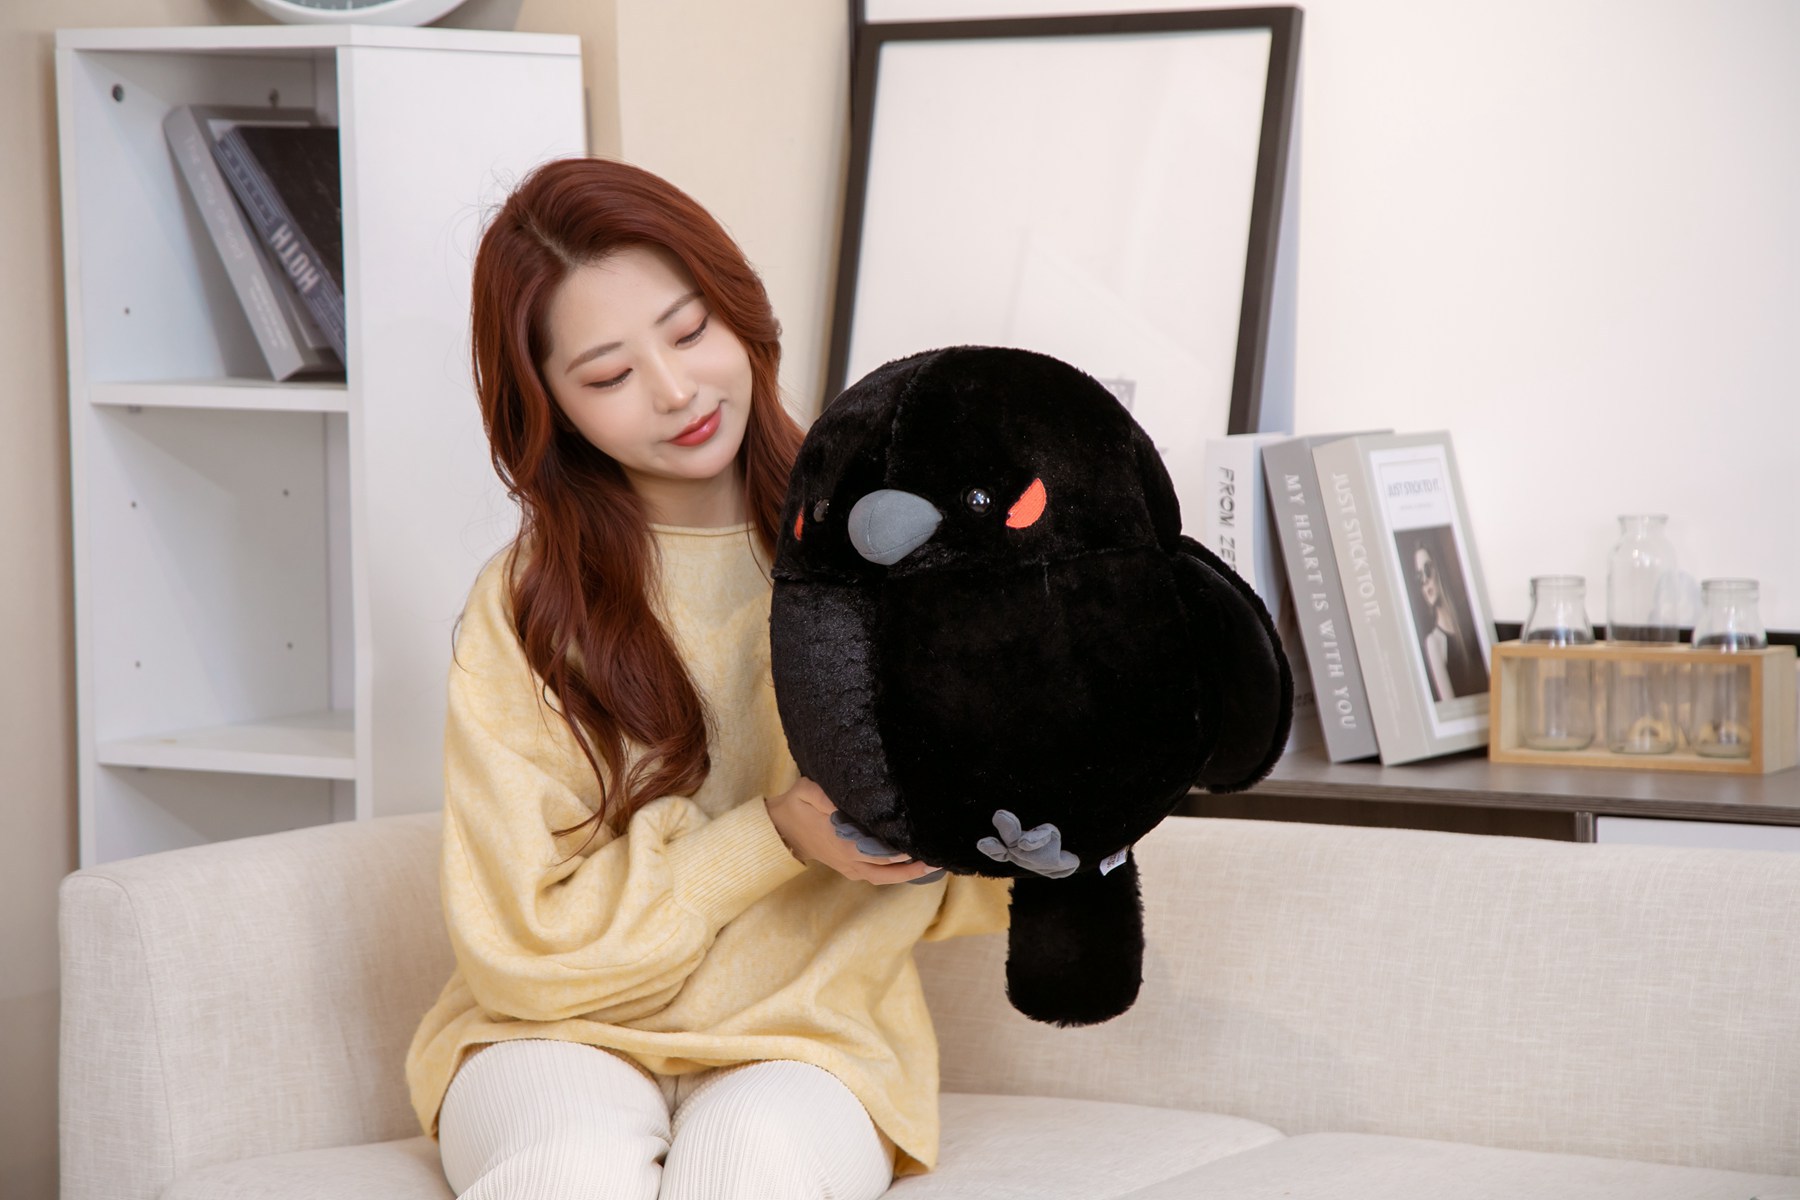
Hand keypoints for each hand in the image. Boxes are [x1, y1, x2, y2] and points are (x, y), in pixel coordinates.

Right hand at [765, 778, 937, 884]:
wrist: (782, 829)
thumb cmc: (797, 806)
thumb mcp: (805, 792)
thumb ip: (822, 794)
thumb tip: (841, 800)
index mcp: (842, 843)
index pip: (878, 852)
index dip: (900, 852)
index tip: (921, 845)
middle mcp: (849, 859)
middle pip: (887, 869)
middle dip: (913, 865)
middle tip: (937, 857)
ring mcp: (850, 867)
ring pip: (884, 877)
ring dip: (908, 874)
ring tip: (933, 865)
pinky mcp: (850, 868)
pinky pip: (877, 876)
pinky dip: (895, 874)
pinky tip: (913, 865)